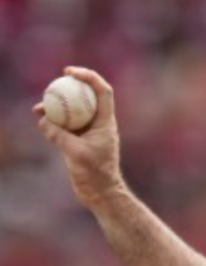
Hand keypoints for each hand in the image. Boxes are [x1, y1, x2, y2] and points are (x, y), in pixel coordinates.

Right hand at [34, 66, 125, 210]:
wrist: (101, 193)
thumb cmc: (95, 174)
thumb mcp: (76, 153)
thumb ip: (59, 135)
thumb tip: (43, 120)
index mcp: (106, 122)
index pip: (102, 92)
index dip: (89, 77)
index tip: (71, 72)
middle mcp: (99, 124)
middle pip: (86, 97)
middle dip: (69, 88)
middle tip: (53, 83)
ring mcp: (88, 132)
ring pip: (72, 112)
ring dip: (57, 107)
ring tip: (38, 108)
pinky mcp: (78, 141)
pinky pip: (64, 126)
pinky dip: (53, 122)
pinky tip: (40, 122)